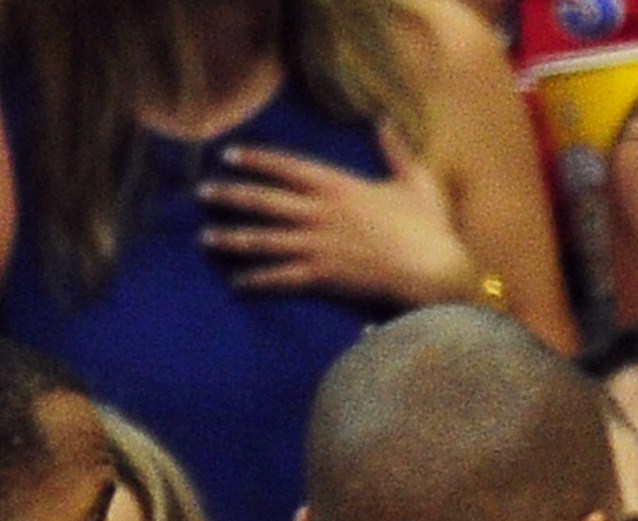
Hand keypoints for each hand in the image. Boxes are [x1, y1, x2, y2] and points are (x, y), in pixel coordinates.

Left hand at [197, 131, 476, 306]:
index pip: (287, 166)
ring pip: (264, 240)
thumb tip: (384, 121)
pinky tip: (237, 283)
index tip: (229, 156)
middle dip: (230, 195)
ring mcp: (318, 246)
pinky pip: (280, 278)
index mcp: (339, 186)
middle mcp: (321, 213)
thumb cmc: (431, 229)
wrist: (435, 271)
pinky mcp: (323, 277)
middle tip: (202, 193)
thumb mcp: (417, 181)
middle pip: (264, 200)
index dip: (256, 160)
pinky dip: (257, 281)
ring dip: (232, 238)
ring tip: (206, 238)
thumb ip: (396, 151)